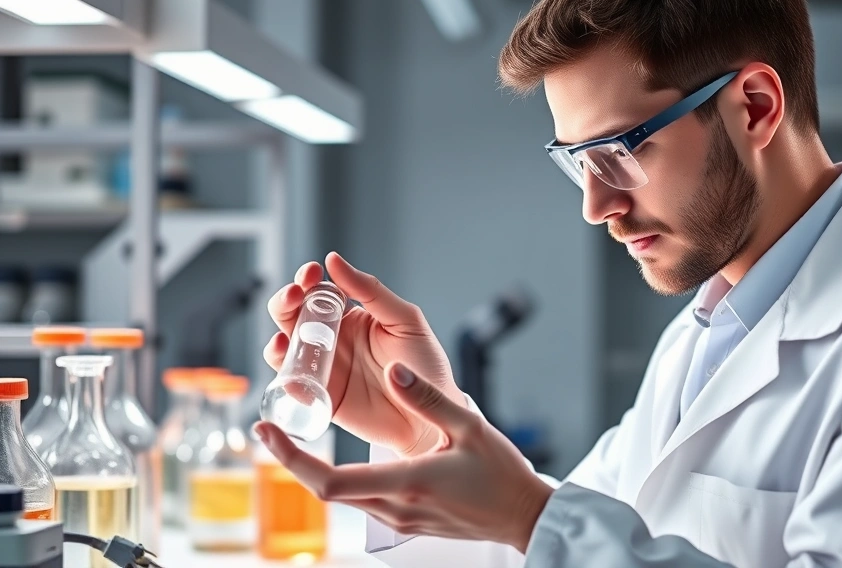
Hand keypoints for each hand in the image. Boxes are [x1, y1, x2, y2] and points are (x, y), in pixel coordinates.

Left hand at [253, 363, 553, 553]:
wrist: (522, 515)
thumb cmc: (502, 473)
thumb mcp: (469, 427)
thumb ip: (428, 399)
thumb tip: (395, 370)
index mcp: (408, 482)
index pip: (332, 480)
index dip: (292, 458)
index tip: (267, 432)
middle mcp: (396, 507)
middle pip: (325, 491)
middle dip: (292, 461)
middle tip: (268, 430)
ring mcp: (398, 520)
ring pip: (341, 496)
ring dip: (314, 470)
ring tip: (298, 438)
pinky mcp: (405, 522)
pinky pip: (361, 500)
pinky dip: (341, 478)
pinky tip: (340, 458)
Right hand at [266, 252, 463, 455]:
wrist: (431, 415)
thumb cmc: (424, 364)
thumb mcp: (404, 320)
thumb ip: (371, 291)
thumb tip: (334, 260)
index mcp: (351, 317)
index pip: (320, 291)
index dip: (309, 279)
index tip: (311, 273)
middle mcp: (332, 340)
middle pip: (294, 315)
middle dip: (286, 302)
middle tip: (293, 296)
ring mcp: (323, 368)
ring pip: (286, 347)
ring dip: (278, 337)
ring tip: (285, 336)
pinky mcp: (320, 397)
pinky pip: (292, 384)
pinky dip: (283, 374)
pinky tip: (288, 364)